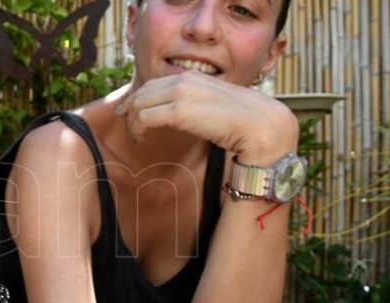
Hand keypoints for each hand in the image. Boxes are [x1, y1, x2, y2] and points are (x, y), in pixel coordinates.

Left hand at [120, 71, 297, 163]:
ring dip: (133, 123)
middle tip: (129, 128)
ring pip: (139, 105)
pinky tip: (142, 140)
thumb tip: (179, 114)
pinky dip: (138, 130)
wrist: (261, 126)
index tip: (128, 112)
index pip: (154, 83)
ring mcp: (181, 93)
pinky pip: (145, 118)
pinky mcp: (180, 111)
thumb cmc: (242, 121)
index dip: (137, 97)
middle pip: (142, 93)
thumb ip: (195, 104)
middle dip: (131, 110)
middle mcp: (184, 79)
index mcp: (192, 76)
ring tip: (137, 139)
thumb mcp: (214, 106)